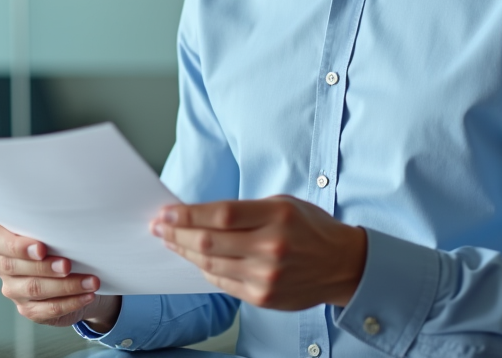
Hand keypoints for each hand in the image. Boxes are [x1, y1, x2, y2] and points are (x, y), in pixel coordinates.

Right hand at [0, 223, 121, 330]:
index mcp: (1, 240)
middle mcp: (2, 266)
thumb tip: (70, 223)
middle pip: (15, 267)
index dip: (17, 246)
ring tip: (90, 281)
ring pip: (35, 289)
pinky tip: (87, 295)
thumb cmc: (58, 242)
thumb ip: (49, 225)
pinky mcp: (29, 309)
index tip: (41, 248)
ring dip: (66, 285)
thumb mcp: (51, 229)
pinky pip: (49, 309)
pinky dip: (71, 302)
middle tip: (67, 264)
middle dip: (44, 266)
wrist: (73, 270)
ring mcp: (14, 290)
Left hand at [150, 196, 366, 309]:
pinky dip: (205, 270)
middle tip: (159, 227)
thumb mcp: (281, 205)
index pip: (220, 215)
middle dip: (177, 234)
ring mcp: (266, 276)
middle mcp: (271, 247)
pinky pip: (222, 282)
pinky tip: (195, 259)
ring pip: (210, 265)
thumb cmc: (310, 228)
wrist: (343, 265)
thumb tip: (198, 214)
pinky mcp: (263, 297)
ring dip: (185, 252)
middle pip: (209, 242)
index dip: (187, 215)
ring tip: (170, 242)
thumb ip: (243, 210)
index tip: (166, 213)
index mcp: (276, 216)